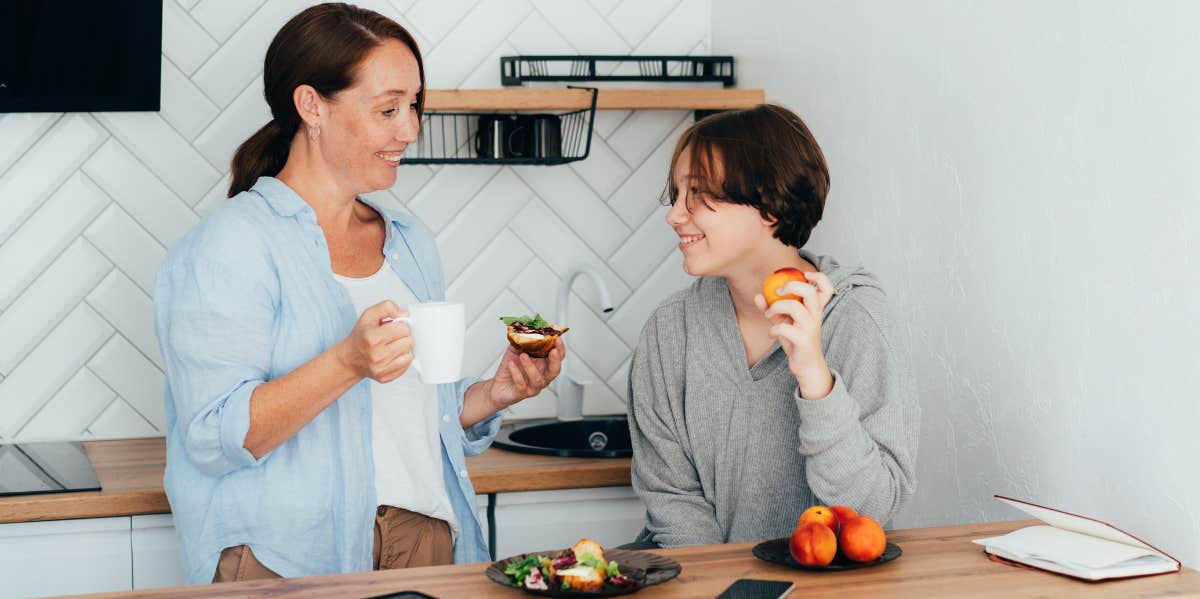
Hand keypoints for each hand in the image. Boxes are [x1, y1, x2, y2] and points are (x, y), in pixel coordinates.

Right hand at [334, 300, 413, 382]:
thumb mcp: (369, 315)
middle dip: (403, 337)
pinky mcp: (385, 378)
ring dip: (403, 349)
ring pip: (409, 355)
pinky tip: (392, 356)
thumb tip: (404, 313)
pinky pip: (406, 367)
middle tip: (393, 337)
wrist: (349, 358)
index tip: (394, 327)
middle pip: (409, 342)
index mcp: (373, 338)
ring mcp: (381, 368)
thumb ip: (387, 307)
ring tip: (392, 346)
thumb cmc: (360, 336)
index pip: (404, 329)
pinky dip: (402, 360)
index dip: (401, 325)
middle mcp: (377, 355)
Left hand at [486, 338, 564, 410]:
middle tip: (552, 350)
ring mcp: (533, 386)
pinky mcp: (521, 393)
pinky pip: (521, 384)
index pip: (558, 358)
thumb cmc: (510, 367)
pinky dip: (516, 373)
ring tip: (523, 355)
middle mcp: (542, 376)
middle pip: (554, 371)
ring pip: (537, 379)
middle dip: (555, 360)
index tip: (558, 338)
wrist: (498, 385)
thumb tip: (527, 328)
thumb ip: (523, 340)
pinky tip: (511, 364)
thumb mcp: (516, 349)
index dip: (560, 349)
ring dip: (531, 366)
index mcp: (544, 365)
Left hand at [754, 271, 835, 398]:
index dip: (819, 277)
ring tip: (769, 315)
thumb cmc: (797, 341)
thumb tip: (758, 295)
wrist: (807, 366)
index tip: (804, 275)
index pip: (827, 288)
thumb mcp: (784, 322)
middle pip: (809, 292)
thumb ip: (772, 308)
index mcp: (815, 309)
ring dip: (775, 307)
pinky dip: (773, 329)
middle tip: (777, 291)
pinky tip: (771, 334)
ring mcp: (811, 328)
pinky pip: (784, 328)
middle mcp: (816, 316)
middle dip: (790, 287)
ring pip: (794, 307)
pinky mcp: (803, 340)